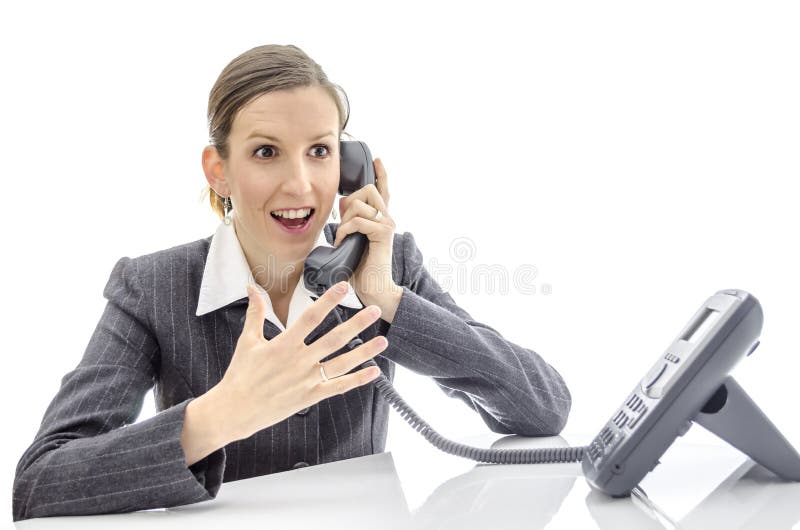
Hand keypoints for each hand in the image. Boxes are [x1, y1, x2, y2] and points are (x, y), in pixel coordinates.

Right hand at [219, 281, 387, 440]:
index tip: (344, 287)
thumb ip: (255, 313)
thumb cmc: (240, 375)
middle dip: (356, 324)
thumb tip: (252, 288)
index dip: (329, 300)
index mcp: (284, 344)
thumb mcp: (247, 341)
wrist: (234, 410)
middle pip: (334, 339)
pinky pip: (338, 387)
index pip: (311, 317)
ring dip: (364, 352)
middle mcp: (299, 361)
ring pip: (342, 363)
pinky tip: (373, 372)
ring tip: (383, 341)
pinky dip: (357, 380)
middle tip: (375, 311)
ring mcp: (306, 379)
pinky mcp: (310, 396)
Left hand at [332, 157, 401, 319]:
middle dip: (349, 202)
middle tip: (344, 224)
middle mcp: (388, 218)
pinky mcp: (383, 234)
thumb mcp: (352, 240)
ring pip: (360, 203)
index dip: (381, 173)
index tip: (377, 159)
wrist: (374, 289)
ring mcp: (387, 224)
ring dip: (345, 220)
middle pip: (367, 189)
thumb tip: (341, 205)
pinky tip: (343, 243)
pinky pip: (358, 221)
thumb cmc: (360, 269)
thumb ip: (350, 221)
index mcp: (381, 218)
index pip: (384, 190)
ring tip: (344, 237)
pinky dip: (345, 231)